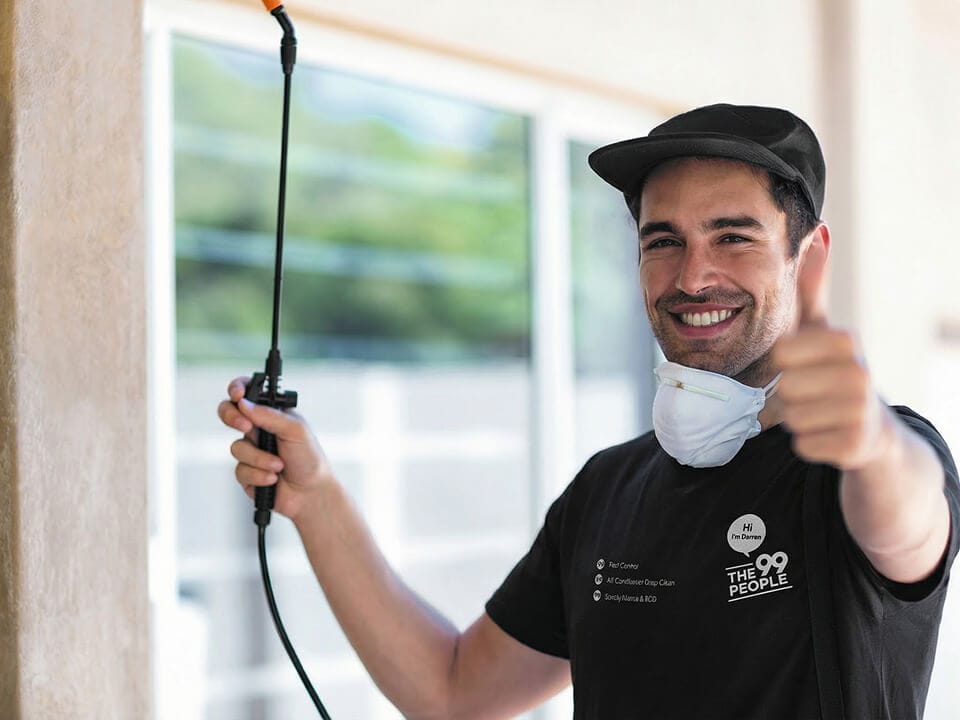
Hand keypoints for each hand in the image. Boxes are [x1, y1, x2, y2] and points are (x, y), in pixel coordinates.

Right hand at [217, 376, 334, 520]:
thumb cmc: (309, 458)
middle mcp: (258, 429)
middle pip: (229, 414)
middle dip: (231, 417)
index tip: (237, 395)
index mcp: (271, 414)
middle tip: (246, 426)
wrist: (311, 493)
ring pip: (237, 447)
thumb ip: (270, 416)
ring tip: (279, 465)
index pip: (248, 394)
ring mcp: (251, 451)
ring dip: (259, 458)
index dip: (237, 389)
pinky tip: (273, 478)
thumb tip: (244, 404)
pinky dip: (258, 474)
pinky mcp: (246, 472)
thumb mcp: (296, 431)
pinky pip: (240, 470)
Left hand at [772, 228, 892, 470]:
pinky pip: (802, 444)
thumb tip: (817, 233)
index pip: (781, 353)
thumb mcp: (822, 330)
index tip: (806, 364)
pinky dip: (808, 443)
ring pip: (791, 417)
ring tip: (822, 412)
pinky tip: (829, 434)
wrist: (873, 431)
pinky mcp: (855, 446)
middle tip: (813, 393)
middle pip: (784, 387)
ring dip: (797, 419)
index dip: (785, 363)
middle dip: (789, 394)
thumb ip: (812, 288)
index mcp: (846, 340)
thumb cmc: (835, 373)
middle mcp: (860, 372)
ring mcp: (861, 411)